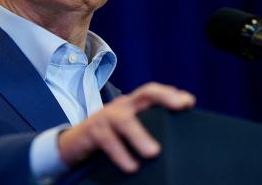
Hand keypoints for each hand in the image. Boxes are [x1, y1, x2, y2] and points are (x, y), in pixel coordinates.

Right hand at [57, 82, 194, 172]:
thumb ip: (146, 130)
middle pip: (144, 94)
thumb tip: (174, 145)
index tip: (188, 102)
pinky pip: (107, 140)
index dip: (170, 95)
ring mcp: (105, 116)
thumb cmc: (107, 140)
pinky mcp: (92, 131)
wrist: (72, 145)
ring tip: (153, 152)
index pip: (153, 93)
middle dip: (163, 97)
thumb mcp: (126, 132)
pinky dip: (120, 154)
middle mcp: (121, 106)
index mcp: (132, 106)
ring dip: (139, 135)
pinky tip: (131, 167)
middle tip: (180, 107)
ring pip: (124, 120)